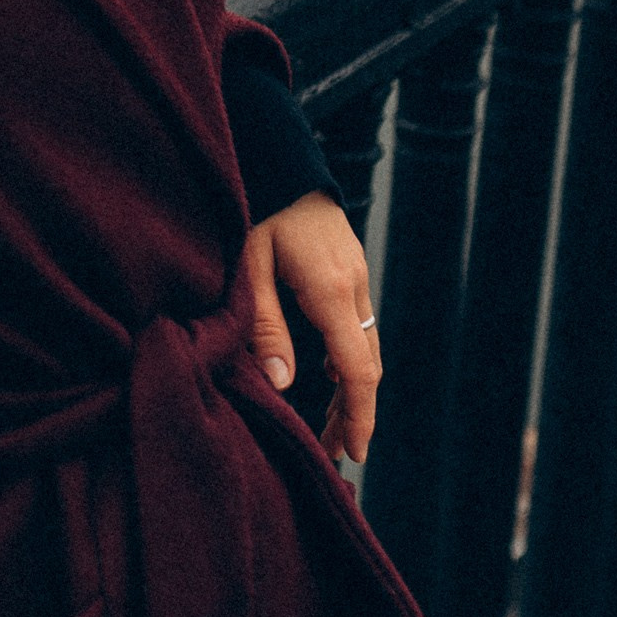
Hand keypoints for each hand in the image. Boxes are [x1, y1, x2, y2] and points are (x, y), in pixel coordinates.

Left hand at [243, 190, 379, 463]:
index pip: (355, 369)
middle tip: (337, 453)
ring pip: (366, 350)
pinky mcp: (352, 274)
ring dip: (351, 391)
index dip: (357, 415)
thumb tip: (282, 384)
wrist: (285, 163)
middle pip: (366, 367)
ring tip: (329, 427)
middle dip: (354, 414)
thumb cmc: (258, 210)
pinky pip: (359, 329)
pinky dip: (348, 361)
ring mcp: (358, 280)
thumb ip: (265, 324)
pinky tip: (327, 379)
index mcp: (328, 291)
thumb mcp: (249, 265)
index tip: (354, 452)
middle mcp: (353, 289)